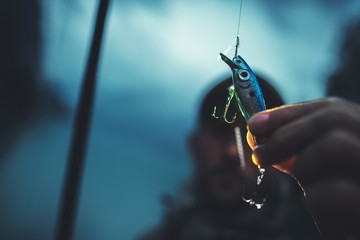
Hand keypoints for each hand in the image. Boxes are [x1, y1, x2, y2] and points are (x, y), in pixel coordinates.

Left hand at [247, 97, 359, 238]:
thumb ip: (298, 153)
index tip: (255, 125)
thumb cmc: (345, 209)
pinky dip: (317, 203)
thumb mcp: (322, 174)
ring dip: (304, 167)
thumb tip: (260, 138)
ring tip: (308, 193)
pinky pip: (337, 192)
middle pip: (334, 117)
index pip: (333, 109)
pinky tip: (327, 221)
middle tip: (259, 155)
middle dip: (285, 134)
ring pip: (335, 145)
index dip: (288, 114)